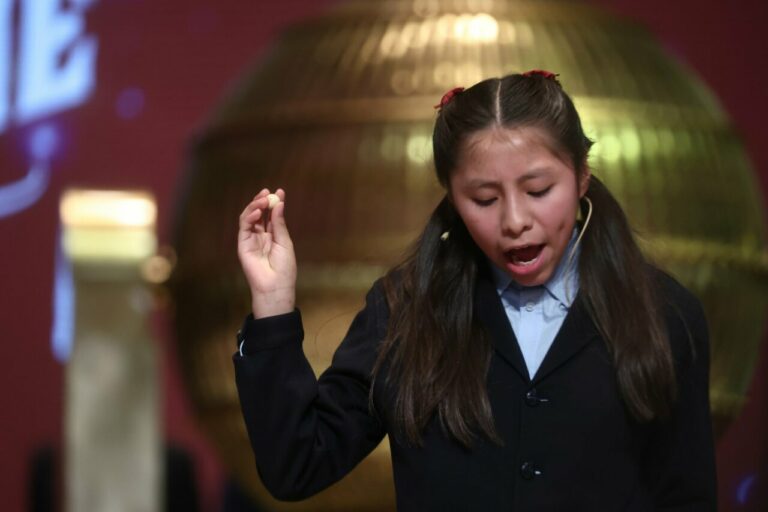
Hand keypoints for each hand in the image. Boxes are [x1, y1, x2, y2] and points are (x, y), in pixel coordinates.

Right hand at [238, 188, 296, 317]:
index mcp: (273, 235)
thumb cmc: (284, 267)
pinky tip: (256, 212)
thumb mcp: (284, 242)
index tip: (279, 190)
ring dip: (255, 206)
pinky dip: (248, 217)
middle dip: (263, 201)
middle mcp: (261, 235)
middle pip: (259, 214)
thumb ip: (279, 223)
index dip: (275, 202)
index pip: (272, 215)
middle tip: (268, 192)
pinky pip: (243, 227)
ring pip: (249, 218)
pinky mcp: (243, 245)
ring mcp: (251, 239)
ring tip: (263, 200)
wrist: (275, 285)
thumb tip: (279, 203)